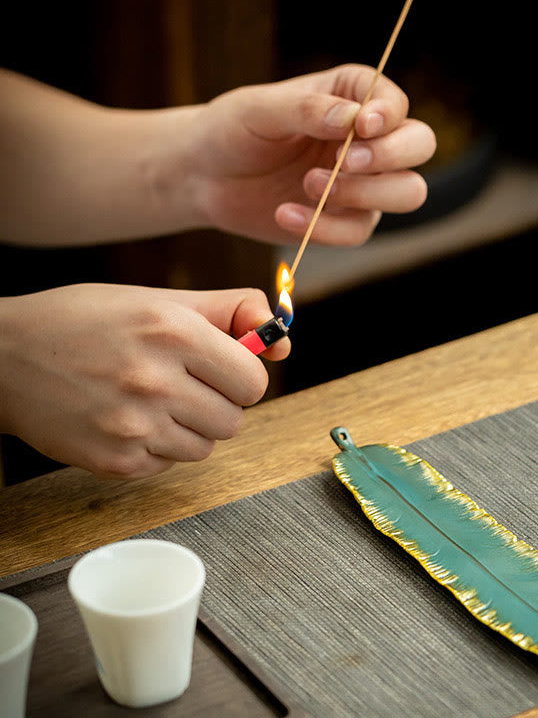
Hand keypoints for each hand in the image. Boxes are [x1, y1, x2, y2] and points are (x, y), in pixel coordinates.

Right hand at [0, 284, 287, 478]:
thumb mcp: (162, 299)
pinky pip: (169, 464)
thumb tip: (283, 341)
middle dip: (218, 402)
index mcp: (174, 332)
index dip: (242, 376)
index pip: (254, 381)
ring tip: (154, 400)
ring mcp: (133, 426)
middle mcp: (155, 381)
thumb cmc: (87, 321)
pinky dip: (158, 447)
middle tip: (184, 383)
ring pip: (206, 447)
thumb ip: (232, 312)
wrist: (4, 357)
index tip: (223, 369)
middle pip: (235, 419)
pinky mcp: (114, 461)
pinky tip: (128, 419)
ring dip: (191, 427)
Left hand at [178, 64, 436, 244]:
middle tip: (347, 161)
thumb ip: (307, 110)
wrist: (204, 177)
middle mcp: (367, 139)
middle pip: (420, 145)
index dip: (389, 114)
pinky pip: (360, 231)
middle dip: (392, 156)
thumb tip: (354, 120)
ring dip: (367, 194)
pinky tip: (286, 214)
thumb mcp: (258, 110)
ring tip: (311, 186)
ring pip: (408, 193)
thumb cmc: (231, 130)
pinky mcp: (345, 220)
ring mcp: (363, 183)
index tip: (362, 126)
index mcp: (351, 96)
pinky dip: (326, 228)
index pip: (394, 101)